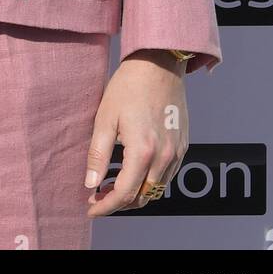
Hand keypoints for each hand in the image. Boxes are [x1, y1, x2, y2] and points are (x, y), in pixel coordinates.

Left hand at [84, 50, 187, 216]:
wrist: (159, 64)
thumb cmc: (128, 87)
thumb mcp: (105, 118)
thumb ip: (98, 154)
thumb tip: (90, 184)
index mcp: (143, 151)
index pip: (124, 194)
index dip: (105, 206)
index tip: (90, 209)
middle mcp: (164, 157)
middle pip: (142, 197)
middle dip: (118, 204)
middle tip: (98, 197)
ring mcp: (177, 152)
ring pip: (156, 190)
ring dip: (135, 195)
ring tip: (112, 186)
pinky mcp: (182, 146)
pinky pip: (167, 176)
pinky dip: (149, 182)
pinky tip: (134, 172)